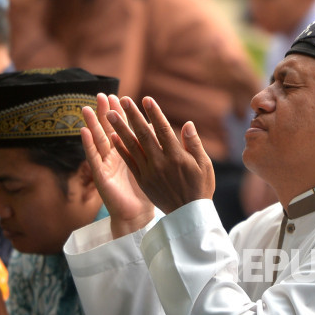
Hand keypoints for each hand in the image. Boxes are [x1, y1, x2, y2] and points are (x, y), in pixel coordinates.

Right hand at [81, 94, 153, 237]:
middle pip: (108, 131)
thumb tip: (157, 127)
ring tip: (87, 108)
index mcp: (128, 154)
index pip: (124, 129)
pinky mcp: (101, 177)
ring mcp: (106, 166)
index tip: (120, 96)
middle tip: (101, 95)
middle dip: (105, 113)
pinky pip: (93, 158)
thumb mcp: (152, 167)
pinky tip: (83, 131)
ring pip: (97, 141)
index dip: (121, 114)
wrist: (138, 216)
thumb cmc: (147, 194)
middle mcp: (114, 157)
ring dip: (92, 125)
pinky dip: (88, 144)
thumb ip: (153, 147)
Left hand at [106, 96, 214, 214]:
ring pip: (132, 146)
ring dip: (120, 129)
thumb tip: (187, 124)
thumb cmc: (200, 187)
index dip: (154, 113)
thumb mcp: (204, 165)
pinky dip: (121, 149)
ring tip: (109, 115)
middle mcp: (160, 163)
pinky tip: (112, 137)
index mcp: (176, 157)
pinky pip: (129, 162)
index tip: (146, 99)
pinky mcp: (142, 180)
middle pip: (144, 135)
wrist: (187, 215)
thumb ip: (194, 144)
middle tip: (123, 100)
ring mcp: (149, 172)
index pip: (163, 130)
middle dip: (133, 116)